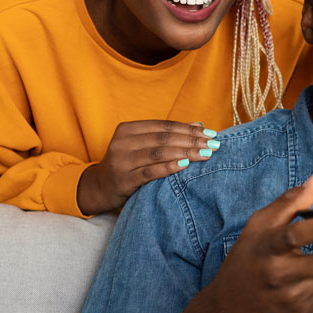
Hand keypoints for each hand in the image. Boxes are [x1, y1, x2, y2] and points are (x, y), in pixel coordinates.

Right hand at [77, 120, 217, 214]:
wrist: (99, 188)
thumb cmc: (127, 164)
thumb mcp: (142, 145)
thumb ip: (166, 135)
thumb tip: (199, 124)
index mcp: (127, 129)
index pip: (164, 125)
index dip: (188, 128)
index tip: (210, 132)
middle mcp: (122, 142)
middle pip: (164, 138)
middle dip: (192, 140)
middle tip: (214, 143)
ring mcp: (121, 161)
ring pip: (159, 153)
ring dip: (186, 152)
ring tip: (206, 154)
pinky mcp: (123, 180)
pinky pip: (150, 172)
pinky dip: (170, 167)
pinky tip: (186, 165)